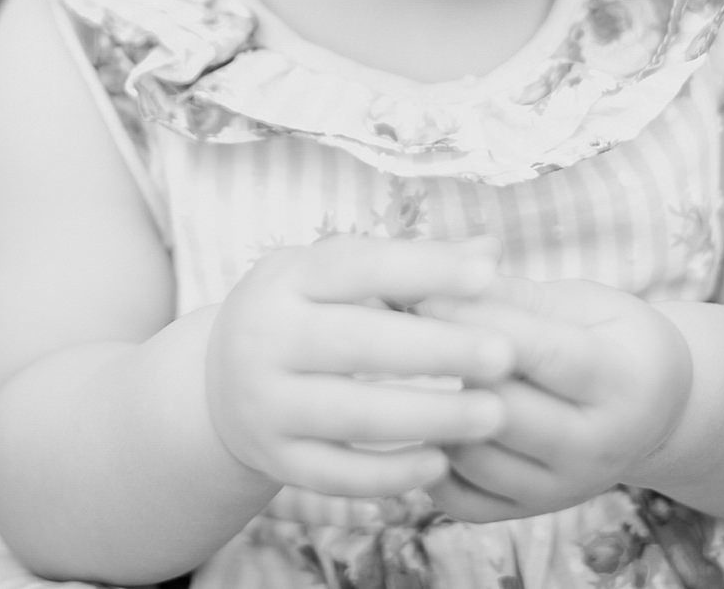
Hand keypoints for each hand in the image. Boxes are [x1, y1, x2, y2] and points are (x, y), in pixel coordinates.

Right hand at [205, 234, 516, 499]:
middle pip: (357, 344)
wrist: (217, 384)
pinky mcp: (274, 460)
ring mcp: (265, 404)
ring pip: (352, 415)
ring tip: (495, 414)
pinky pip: (337, 474)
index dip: (422, 268)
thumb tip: (491, 248)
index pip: (357, 267)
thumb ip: (410, 264)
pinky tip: (442, 462)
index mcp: (286, 280)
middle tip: (506, 355)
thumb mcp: (336, 274)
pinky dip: (391, 473)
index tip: (488, 273)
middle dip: (437, 350)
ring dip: (429, 416)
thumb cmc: (305, 314)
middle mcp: (265, 339)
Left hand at [418, 276, 691, 521]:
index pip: (539, 353)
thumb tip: (443, 281)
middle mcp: (597, 447)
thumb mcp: (587, 303)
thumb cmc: (614, 339)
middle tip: (421, 332)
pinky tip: (439, 423)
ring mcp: (564, 489)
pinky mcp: (531, 512)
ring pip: (474, 457)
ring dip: (442, 412)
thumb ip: (519, 296)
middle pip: (502, 409)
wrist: (658, 412)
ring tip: (437, 375)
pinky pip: (462, 500)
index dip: (477, 320)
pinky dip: (436, 464)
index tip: (425, 291)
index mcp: (621, 382)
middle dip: (455, 366)